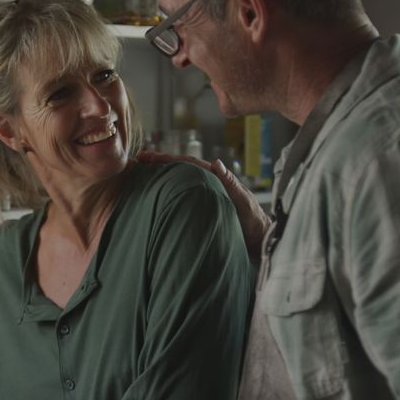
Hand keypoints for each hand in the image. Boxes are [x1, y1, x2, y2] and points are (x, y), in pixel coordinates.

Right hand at [137, 151, 270, 262]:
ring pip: (179, 182)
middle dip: (160, 164)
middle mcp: (208, 185)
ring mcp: (203, 196)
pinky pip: (181, 197)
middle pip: (180, 169)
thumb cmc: (254, 223)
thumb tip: (216, 162)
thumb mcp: (243, 202)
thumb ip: (231, 183)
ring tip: (141, 173)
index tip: (150, 157)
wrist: (260, 242)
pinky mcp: (200, 210)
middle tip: (139, 161)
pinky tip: (155, 195)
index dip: (169, 159)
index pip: (189, 163)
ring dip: (162, 176)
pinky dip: (167, 192)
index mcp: (216, 179)